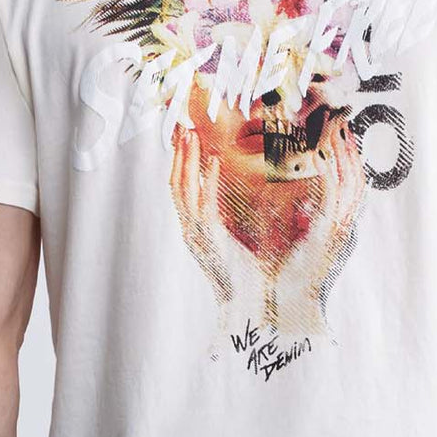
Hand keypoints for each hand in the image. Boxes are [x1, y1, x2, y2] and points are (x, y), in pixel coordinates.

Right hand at [170, 125, 263, 307]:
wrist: (255, 311)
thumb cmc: (255, 280)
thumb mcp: (244, 242)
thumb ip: (241, 220)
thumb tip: (261, 198)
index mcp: (198, 231)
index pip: (183, 189)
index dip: (182, 162)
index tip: (187, 137)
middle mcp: (191, 232)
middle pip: (176, 184)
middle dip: (177, 155)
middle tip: (182, 126)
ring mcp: (196, 237)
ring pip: (182, 190)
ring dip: (186, 161)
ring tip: (190, 135)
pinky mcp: (209, 242)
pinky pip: (203, 206)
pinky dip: (206, 182)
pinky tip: (212, 162)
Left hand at [272, 115, 365, 334]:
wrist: (281, 310)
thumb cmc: (279, 280)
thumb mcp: (288, 242)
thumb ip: (297, 221)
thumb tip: (296, 204)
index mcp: (333, 228)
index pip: (347, 186)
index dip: (346, 159)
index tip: (337, 135)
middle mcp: (342, 227)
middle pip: (355, 179)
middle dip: (350, 150)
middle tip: (342, 123)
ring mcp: (340, 230)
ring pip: (351, 182)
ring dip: (344, 154)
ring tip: (336, 128)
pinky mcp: (329, 234)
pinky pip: (335, 195)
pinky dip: (331, 171)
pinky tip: (323, 153)